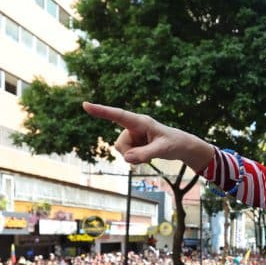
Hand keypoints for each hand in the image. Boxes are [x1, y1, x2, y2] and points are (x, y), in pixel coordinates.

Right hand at [82, 104, 213, 170]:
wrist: (180, 146)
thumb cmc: (173, 143)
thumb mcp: (162, 150)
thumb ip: (145, 154)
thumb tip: (126, 158)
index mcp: (140, 121)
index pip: (118, 115)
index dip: (101, 111)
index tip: (86, 105)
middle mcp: (133, 126)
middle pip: (120, 144)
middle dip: (130, 153)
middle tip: (149, 155)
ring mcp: (132, 135)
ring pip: (122, 151)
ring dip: (133, 157)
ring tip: (149, 154)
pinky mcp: (132, 142)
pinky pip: (126, 154)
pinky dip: (134, 159)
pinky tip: (146, 155)